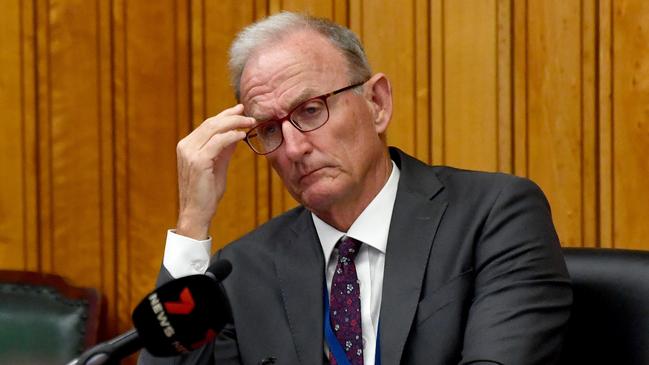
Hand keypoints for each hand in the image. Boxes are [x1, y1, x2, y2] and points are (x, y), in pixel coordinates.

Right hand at [175, 104, 254, 238]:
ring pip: (214, 129)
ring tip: (250, 122)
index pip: (208, 125)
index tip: (240, 110)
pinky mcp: (197, 161)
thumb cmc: (207, 192)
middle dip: (232, 116)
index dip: (225, 115)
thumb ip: (224, 149)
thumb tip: (237, 134)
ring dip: (234, 123)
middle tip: (249, 114)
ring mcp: (189, 153)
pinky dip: (231, 136)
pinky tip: (242, 135)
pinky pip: (217, 142)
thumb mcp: (218, 165)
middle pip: (211, 123)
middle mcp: (185, 146)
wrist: (197, 212)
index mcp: (187, 146)